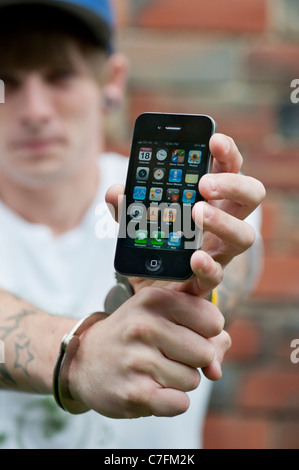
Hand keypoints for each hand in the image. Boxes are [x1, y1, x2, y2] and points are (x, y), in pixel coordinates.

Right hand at [67, 286, 230, 417]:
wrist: (85, 359)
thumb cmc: (133, 334)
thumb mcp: (161, 315)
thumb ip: (201, 329)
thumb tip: (217, 365)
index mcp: (154, 299)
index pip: (213, 319)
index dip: (206, 331)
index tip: (187, 332)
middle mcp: (144, 325)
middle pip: (206, 352)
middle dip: (194, 359)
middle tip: (168, 354)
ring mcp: (137, 359)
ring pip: (193, 380)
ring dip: (180, 380)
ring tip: (154, 370)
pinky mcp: (133, 392)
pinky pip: (180, 402)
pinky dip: (172, 401)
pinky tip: (152, 388)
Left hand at [105, 133, 265, 297]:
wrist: (149, 284)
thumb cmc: (153, 241)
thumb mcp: (135, 218)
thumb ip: (127, 204)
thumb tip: (115, 192)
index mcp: (209, 198)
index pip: (229, 168)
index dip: (227, 152)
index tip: (213, 140)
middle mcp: (222, 221)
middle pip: (251, 195)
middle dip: (234, 184)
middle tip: (204, 183)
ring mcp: (219, 252)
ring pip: (245, 235)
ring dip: (224, 222)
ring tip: (197, 213)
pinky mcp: (206, 279)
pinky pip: (217, 275)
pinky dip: (208, 266)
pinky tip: (195, 257)